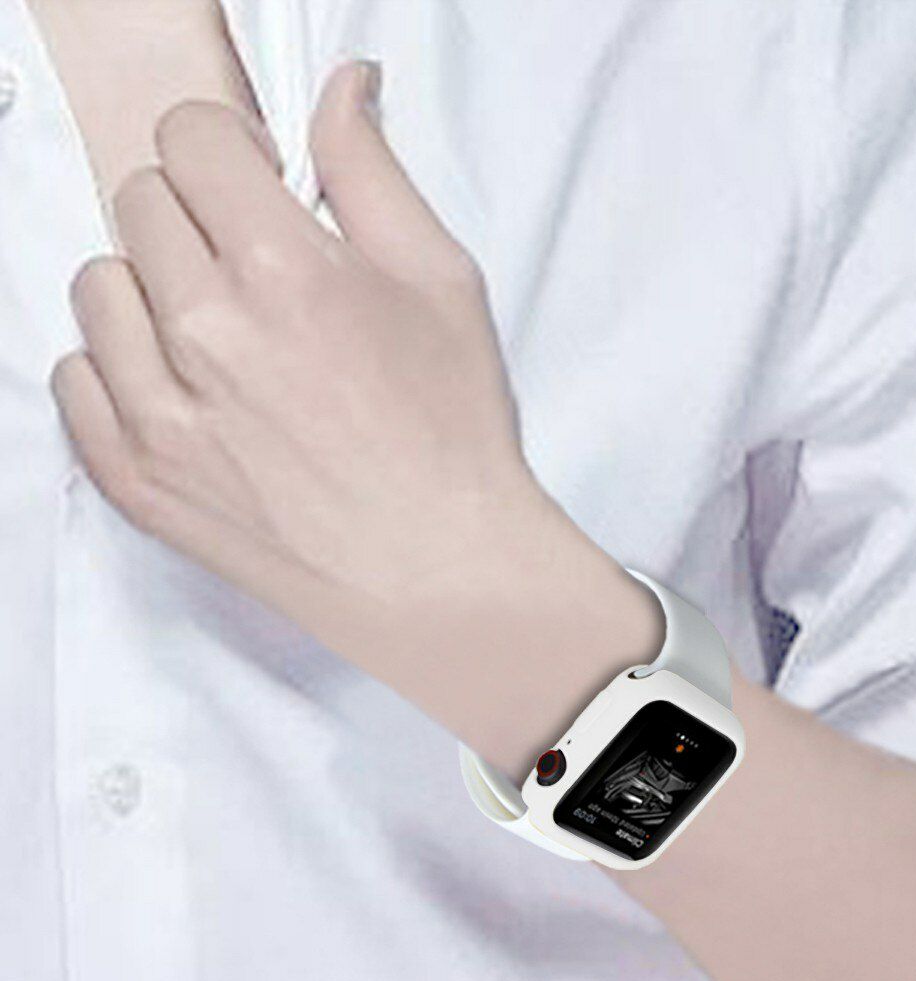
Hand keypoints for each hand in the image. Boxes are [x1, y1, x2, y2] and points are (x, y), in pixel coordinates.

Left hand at [51, 60, 659, 775]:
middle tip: (253, 266)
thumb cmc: (452, 435)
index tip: (255, 182)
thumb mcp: (442, 283)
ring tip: (218, 334)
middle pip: (141, 201)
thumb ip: (373, 172)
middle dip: (197, 214)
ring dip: (151, 289)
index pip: (189, 137)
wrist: (438, 568)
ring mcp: (162, 412)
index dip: (230, 148)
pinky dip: (116, 369)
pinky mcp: (140, 478)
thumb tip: (343, 87)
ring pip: (97, 286)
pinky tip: (182, 387)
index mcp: (284, 270)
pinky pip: (73, 378)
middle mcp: (207, 333)